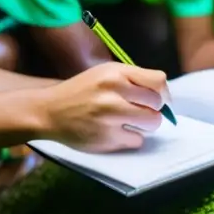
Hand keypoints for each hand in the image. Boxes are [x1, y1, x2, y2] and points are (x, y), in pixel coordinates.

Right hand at [38, 62, 171, 152]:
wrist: (49, 112)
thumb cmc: (81, 91)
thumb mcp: (104, 73)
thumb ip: (132, 79)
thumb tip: (164, 96)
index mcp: (115, 73)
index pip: (158, 80)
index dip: (163, 93)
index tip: (158, 99)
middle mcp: (113, 92)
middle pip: (157, 104)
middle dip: (153, 110)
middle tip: (139, 111)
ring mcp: (110, 117)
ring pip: (152, 124)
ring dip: (145, 125)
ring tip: (129, 122)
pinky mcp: (107, 138)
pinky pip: (137, 141)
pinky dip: (130, 138)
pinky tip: (115, 132)